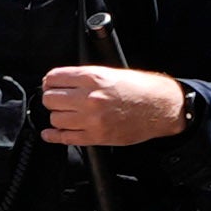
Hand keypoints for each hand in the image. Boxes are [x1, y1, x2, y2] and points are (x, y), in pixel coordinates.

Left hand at [42, 64, 183, 148]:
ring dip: (57, 116)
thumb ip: (85, 77)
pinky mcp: (96, 137)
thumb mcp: (110, 73)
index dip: (50, 81)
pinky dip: (54, 136)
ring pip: (55, 119)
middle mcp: (89, 98)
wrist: (160, 107)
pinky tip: (50, 133)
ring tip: (64, 114)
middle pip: (50, 99)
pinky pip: (65, 138)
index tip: (51, 84)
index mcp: (93, 78)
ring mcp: (92, 119)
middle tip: (58, 99)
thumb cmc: (140, 89)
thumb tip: (63, 82)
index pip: (54, 78)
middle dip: (52, 98)